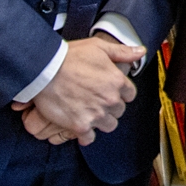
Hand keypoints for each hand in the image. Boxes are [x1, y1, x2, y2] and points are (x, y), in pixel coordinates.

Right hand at [25, 37, 142, 145]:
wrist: (44, 70)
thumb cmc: (70, 56)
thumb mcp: (99, 47)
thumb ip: (122, 52)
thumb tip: (141, 52)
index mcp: (116, 81)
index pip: (130, 94)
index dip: (120, 93)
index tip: (110, 91)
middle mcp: (109, 99)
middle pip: (119, 110)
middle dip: (111, 106)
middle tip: (97, 100)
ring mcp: (96, 114)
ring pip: (109, 125)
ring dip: (101, 120)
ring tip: (90, 113)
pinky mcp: (80, 125)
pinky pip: (89, 138)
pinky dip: (86, 134)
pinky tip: (81, 127)